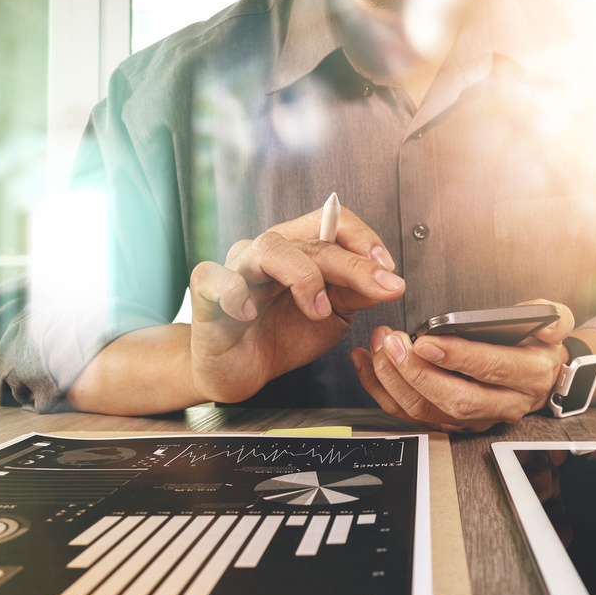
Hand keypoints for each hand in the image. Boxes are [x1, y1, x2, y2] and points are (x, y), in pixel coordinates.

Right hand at [188, 206, 404, 401]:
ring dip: (303, 276)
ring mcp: (236, 269)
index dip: (363, 239)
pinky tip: (249, 313)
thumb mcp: (333, 316)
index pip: (333, 222)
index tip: (389, 269)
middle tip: (382, 287)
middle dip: (353, 265)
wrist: (242, 372)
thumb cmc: (282, 335)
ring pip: (269, 247)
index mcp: (300, 250)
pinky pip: (215, 277)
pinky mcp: (206, 293)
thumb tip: (389, 280)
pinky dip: (233, 292)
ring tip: (318, 309)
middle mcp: (269, 251)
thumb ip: (356, 293)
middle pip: (312, 240)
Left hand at [351, 300, 575, 431]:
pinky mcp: (452, 423)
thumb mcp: (557, 323)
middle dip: (418, 373)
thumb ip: (555, 318)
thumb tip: (548, 323)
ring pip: (429, 412)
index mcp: (530, 375)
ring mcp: (476, 419)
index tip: (427, 341)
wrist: (542, 378)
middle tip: (393, 344)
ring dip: (396, 382)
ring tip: (378, 348)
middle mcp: (504, 404)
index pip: (493, 369)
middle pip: (457, 399)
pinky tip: (367, 363)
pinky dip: (383, 391)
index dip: (459, 357)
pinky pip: (411, 415)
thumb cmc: (538, 346)